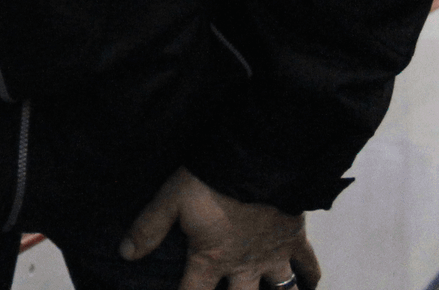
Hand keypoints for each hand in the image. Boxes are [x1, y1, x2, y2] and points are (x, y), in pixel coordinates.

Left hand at [121, 167, 321, 288]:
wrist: (258, 161)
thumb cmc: (209, 181)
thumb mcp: (170, 200)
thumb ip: (148, 228)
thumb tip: (125, 254)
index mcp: (211, 258)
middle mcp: (244, 265)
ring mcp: (273, 255)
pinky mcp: (295, 239)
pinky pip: (309, 265)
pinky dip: (312, 278)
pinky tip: (312, 287)